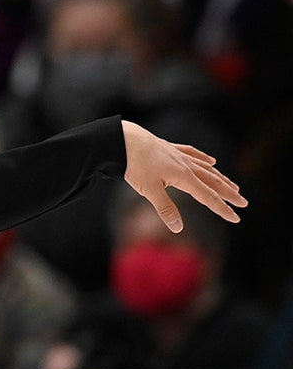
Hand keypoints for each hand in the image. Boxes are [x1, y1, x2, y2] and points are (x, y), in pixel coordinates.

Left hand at [122, 120, 246, 232]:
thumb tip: (178, 228)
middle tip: (244, 202)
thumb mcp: (150, 190)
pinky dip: (204, 159)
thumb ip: (165, 209)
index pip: (208, 196)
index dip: (222, 208)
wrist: (124, 140)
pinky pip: (193, 154)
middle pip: (213, 181)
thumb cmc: (135, 165)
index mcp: (184, 176)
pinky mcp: (170, 148)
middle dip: (229, 193)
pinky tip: (211, 161)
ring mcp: (179, 155)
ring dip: (221, 178)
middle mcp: (186, 165)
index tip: (236, 218)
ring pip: (206, 168)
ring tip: (233, 186)